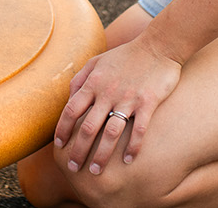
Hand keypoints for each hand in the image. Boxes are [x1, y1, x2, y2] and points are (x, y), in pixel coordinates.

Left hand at [53, 37, 180, 175]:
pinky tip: (128, 161)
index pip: (71, 110)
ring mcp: (128, 98)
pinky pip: (139, 130)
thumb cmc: (126, 55)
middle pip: (88, 128)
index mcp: (94, 83)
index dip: (63, 129)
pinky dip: (133, 146)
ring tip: (95, 171)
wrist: (158, 46)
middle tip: (73, 167)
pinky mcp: (148, 102)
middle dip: (78, 150)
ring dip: (101, 155)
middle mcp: (108, 93)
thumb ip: (81, 78)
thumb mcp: (98, 61)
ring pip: (111, 133)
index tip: (59, 146)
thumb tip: (68, 97)